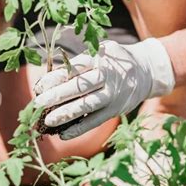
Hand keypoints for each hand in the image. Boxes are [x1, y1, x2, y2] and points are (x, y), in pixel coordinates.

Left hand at [34, 38, 174, 139]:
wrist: (146, 71)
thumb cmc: (113, 61)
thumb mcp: (100, 51)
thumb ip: (79, 63)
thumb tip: (50, 79)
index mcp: (99, 58)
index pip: (74, 69)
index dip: (55, 78)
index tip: (39, 86)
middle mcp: (107, 76)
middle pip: (80, 87)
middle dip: (57, 95)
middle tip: (38, 103)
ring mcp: (113, 95)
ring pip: (88, 106)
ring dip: (66, 114)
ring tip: (48, 121)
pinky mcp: (116, 110)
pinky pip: (96, 121)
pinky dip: (79, 128)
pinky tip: (63, 134)